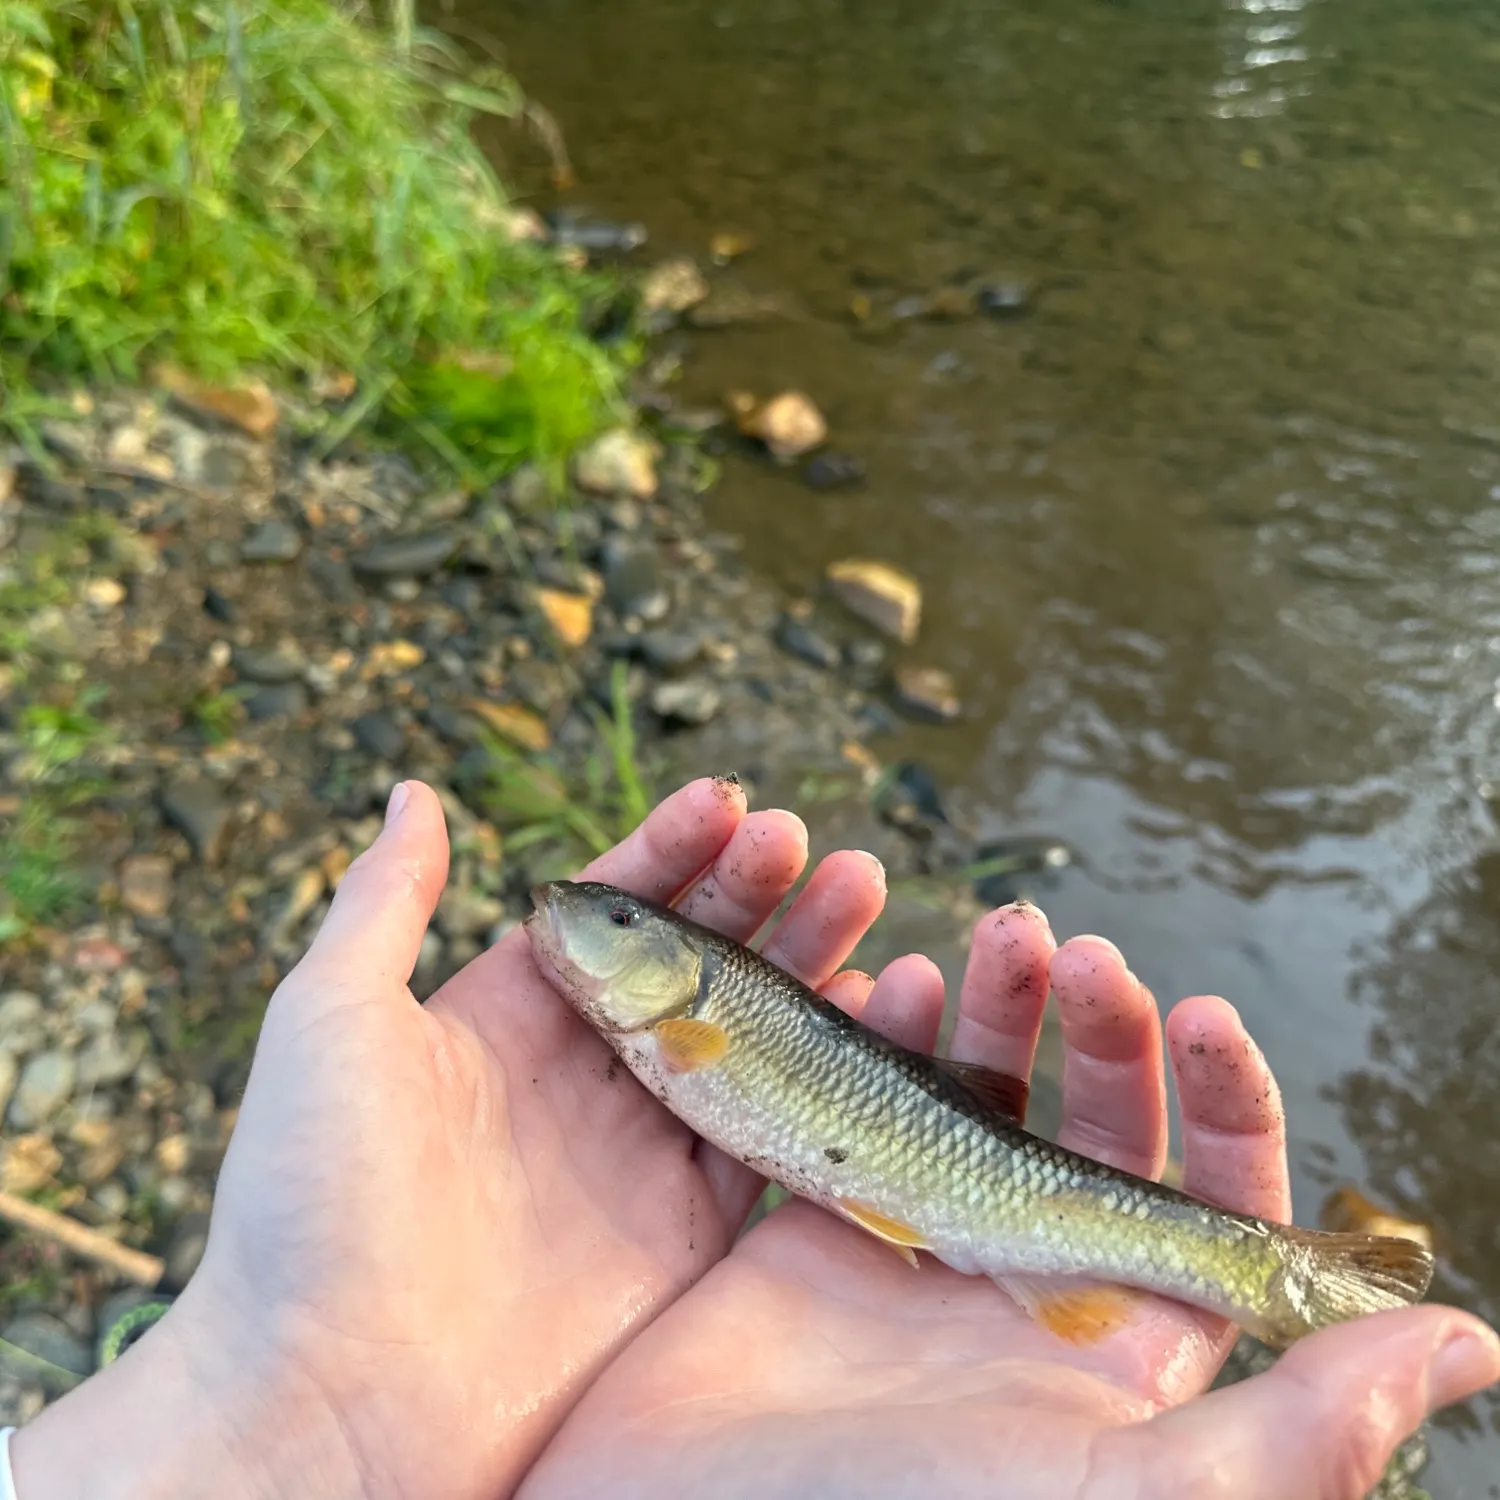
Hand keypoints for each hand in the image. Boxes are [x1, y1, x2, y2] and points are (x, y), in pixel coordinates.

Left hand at [10, 777, 895, 1498]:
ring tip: (864, 891)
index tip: (729, 800)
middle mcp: (579, 1075)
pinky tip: (868, 1010)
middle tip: (814, 845)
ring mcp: (634, 1153)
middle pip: (691, 962)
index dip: (671, 849)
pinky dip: (821, 1076)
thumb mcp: (330, 1019)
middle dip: (756, 895)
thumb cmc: (310, 1198)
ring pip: (744, 1036)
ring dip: (806, 964)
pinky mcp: (681, 1234)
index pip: (609, 908)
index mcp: (504, 1015)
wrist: (336, 1402)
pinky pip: (771, 1140)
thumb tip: (413, 791)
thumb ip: (385, 902)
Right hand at [522, 904, 1499, 1499]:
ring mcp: (915, 1250)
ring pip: (981, 1097)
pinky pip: (862, 1101)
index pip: (1204, 1202)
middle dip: (1099, 1031)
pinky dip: (882, 1033)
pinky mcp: (813, 1227)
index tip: (1194, 1014)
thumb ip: (1292, 1436)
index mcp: (1115, 1351)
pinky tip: (893, 980)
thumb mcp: (1122, 1499)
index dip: (1218, 1099)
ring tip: (999, 939)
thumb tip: (1469, 1344)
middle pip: (1088, 1126)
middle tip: (1076, 955)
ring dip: (1000, 1011)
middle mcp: (1023, 1290)